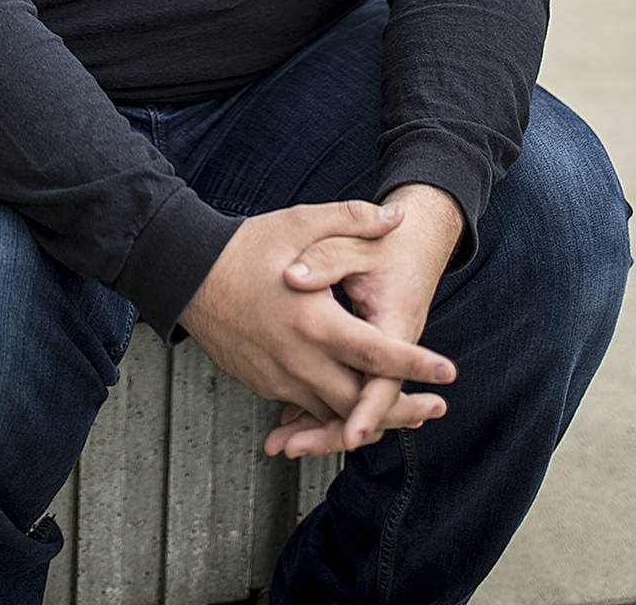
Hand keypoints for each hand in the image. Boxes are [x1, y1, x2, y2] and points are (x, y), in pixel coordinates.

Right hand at [179, 199, 456, 436]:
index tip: (449, 374)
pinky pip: (305, 408)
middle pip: (360, 402)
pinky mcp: (264, 385)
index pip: (376, 353)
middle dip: (402, 411)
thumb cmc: (247, 246)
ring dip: (367, 417)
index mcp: (315, 320)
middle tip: (435, 409)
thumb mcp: (301, 222)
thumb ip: (352, 219)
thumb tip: (396, 217)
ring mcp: (280, 377)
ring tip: (403, 415)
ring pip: (333, 414)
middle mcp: (299, 358)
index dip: (415, 366)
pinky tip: (351, 408)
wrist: (186, 274)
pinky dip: (331, 413)